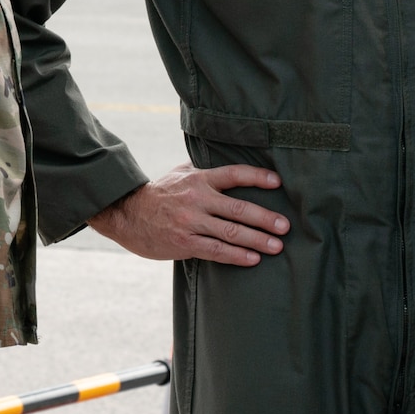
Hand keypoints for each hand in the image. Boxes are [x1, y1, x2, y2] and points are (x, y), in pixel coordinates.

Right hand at [89, 162, 286, 265]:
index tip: (278, 182)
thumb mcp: (182, 173)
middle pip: (239, 208)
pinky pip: (216, 251)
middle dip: (266, 218)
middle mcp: (198, 199)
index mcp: (200, 179)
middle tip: (286, 226)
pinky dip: (237, 256)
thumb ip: (206, 168)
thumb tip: (229, 154)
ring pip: (231, 232)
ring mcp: (191, 222)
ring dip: (257, 240)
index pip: (234, 174)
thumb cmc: (161, 193)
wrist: (127, 214)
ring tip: (277, 246)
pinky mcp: (184, 243)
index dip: (257, 177)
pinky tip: (253, 259)